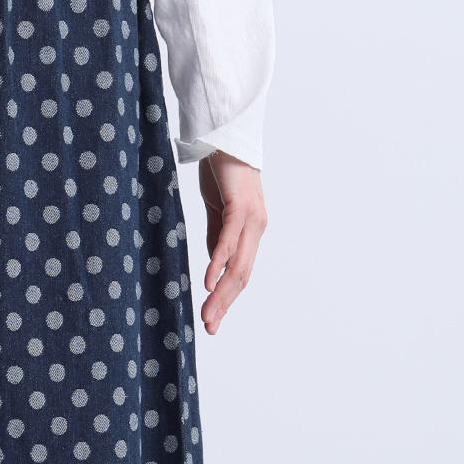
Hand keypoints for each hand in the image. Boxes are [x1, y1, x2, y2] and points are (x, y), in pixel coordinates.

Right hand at [199, 151, 266, 334]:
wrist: (226, 136)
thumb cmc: (222, 172)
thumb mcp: (216, 212)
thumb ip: (217, 238)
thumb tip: (215, 267)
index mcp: (249, 233)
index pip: (239, 274)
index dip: (226, 300)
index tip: (211, 322)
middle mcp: (256, 229)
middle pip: (241, 276)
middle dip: (224, 305)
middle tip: (208, 327)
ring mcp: (251, 219)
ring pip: (238, 264)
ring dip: (222, 293)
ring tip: (208, 314)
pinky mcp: (240, 206)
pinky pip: (230, 240)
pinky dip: (219, 263)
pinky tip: (209, 282)